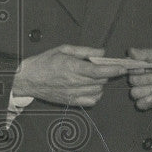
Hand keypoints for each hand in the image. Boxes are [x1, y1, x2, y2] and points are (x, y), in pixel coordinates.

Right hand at [12, 45, 126, 106]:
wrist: (28, 79)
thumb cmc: (44, 62)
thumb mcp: (63, 49)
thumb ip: (84, 51)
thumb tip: (102, 52)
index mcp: (71, 67)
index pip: (99, 71)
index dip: (114, 70)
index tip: (123, 67)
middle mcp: (73, 82)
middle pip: (101, 81)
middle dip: (107, 74)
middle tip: (103, 67)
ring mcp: (72, 93)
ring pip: (98, 91)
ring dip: (100, 84)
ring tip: (93, 76)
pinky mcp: (71, 101)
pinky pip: (91, 101)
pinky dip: (95, 95)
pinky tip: (89, 87)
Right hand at [126, 47, 151, 109]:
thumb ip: (146, 53)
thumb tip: (130, 51)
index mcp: (139, 65)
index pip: (126, 67)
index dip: (134, 69)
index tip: (145, 68)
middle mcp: (138, 78)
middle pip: (132, 81)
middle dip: (148, 79)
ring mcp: (143, 90)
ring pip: (135, 93)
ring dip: (151, 89)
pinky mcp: (149, 101)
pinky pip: (140, 104)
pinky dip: (148, 101)